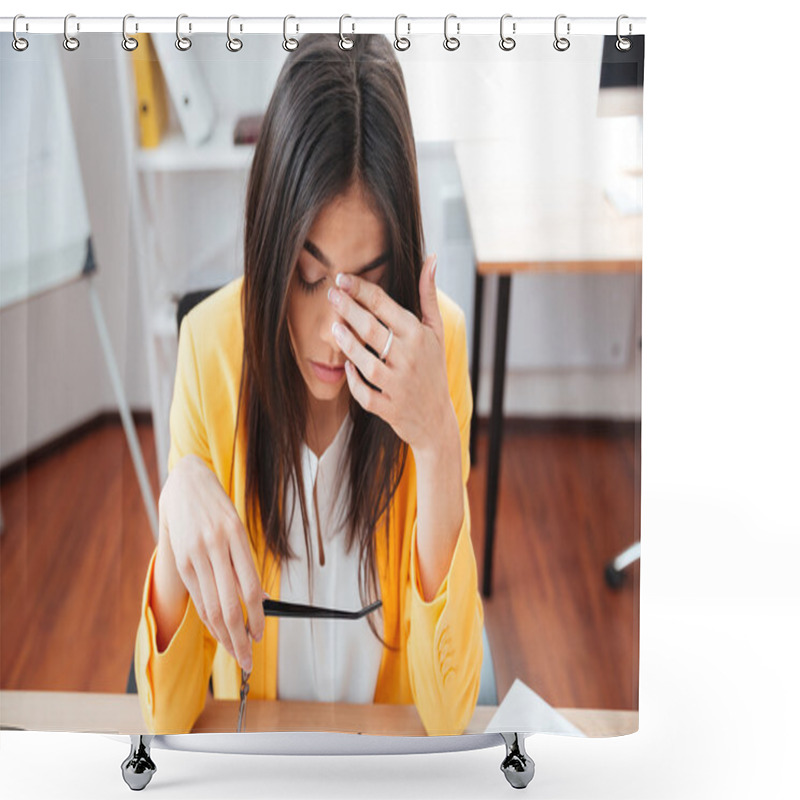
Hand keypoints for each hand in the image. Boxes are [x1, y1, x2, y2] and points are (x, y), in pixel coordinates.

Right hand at [159, 454, 264, 671]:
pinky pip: (198, 598)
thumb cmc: (217, 506)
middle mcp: (214, 547)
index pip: (249, 588)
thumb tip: (260, 599)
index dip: (257, 617)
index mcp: (235, 536)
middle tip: (249, 659)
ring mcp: (195, 555)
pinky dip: (208, 620)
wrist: (185, 482)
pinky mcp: (182, 561)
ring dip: (224, 636)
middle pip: (229, 605)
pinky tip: (218, 633)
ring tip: (236, 653)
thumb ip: (245, 562)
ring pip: (211, 607)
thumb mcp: (238, 526)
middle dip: (239, 638)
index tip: (261, 635)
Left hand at [327, 254, 454, 455]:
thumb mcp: (436, 331)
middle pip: (371, 329)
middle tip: (330, 294)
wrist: (436, 418)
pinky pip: (365, 393)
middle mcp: (408, 358)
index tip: (343, 278)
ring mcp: (398, 384)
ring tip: (332, 327)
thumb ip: (429, 295)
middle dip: (348, 309)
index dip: (361, 289)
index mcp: (418, 335)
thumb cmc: (433, 368)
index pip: (384, 305)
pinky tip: (345, 366)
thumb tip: (430, 259)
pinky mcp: (388, 407)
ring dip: (347, 343)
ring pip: (365, 361)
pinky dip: (354, 380)